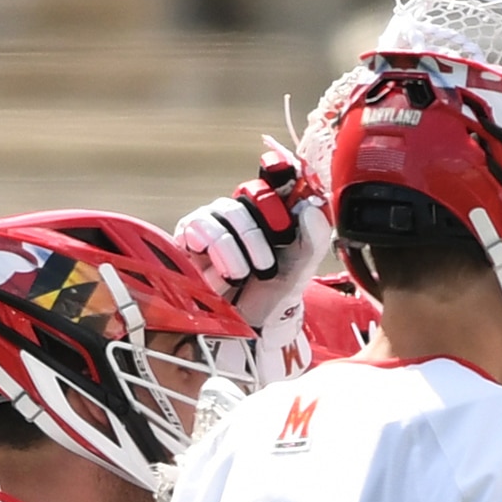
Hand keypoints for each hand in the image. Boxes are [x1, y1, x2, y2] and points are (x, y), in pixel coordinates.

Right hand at [183, 142, 331, 388]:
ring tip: (244, 274)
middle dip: (262, 231)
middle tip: (267, 263)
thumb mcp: (301, 269)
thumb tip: (310, 206)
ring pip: (224, 211)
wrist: (248, 326)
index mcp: (271, 209)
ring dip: (239, 248)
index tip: (285, 201)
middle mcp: (241, 208)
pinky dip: (216, 254)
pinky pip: (198, 227)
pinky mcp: (188, 234)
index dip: (280, 179)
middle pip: (251, 193)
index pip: (276, 174)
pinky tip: (222, 276)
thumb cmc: (274, 293)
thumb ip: (313, 238)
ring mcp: (213, 219)